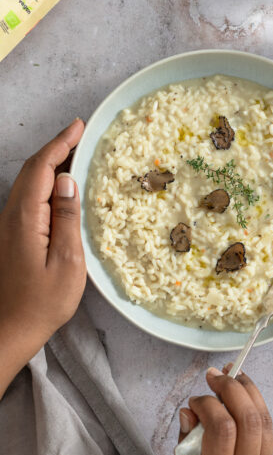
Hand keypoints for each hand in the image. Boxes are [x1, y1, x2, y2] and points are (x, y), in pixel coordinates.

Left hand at [0, 119, 85, 397]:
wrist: (10, 329)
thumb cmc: (44, 300)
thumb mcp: (67, 261)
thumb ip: (67, 218)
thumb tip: (68, 180)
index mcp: (26, 218)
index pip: (42, 169)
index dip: (60, 144)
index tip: (78, 126)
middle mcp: (12, 215)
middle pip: (31, 170)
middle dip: (55, 147)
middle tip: (80, 134)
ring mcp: (9, 225)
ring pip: (28, 182)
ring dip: (50, 163)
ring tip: (74, 153)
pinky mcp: (11, 235)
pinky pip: (28, 196)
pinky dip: (45, 181)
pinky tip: (60, 186)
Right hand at [168, 365, 272, 454]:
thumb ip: (183, 451)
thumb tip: (188, 414)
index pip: (221, 428)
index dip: (208, 404)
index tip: (195, 401)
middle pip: (247, 417)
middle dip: (231, 387)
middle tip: (216, 375)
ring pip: (264, 420)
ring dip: (250, 391)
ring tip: (234, 376)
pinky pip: (270, 432)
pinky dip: (258, 408)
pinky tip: (247, 398)